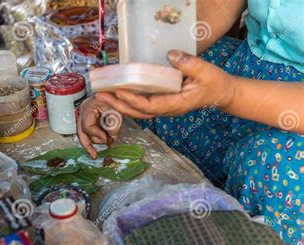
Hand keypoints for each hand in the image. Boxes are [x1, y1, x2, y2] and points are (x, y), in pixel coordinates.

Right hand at [77, 95, 122, 158]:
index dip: (97, 134)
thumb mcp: (117, 112)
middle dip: (88, 145)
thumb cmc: (118, 98)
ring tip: (106, 141)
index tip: (106, 139)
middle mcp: (83, 111)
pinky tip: (98, 146)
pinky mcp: (88, 119)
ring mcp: (84, 115)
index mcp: (89, 106)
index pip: (88, 126)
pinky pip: (87, 132)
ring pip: (83, 134)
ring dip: (94, 140)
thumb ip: (113, 127)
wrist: (119, 93)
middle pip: (80, 132)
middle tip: (94, 155)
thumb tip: (108, 140)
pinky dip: (94, 138)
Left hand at [96, 50, 236, 117]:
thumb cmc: (214, 83)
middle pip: (139, 112)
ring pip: (138, 111)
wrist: (221, 93)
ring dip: (120, 104)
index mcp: (177, 104)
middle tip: (101, 95)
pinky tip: (117, 94)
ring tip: (103, 95)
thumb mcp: (205, 71)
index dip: (134, 101)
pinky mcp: (162, 103)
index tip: (119, 91)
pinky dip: (128, 102)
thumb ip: (188, 64)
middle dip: (119, 105)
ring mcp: (164, 108)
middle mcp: (167, 109)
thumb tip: (170, 55)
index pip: (151, 106)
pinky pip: (142, 106)